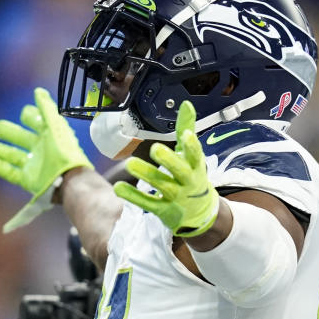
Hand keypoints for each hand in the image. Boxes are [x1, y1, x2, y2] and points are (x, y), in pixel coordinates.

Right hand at [0, 88, 91, 232]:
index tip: (25, 115)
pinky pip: (10, 172)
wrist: (69, 180)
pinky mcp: (28, 180)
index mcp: (49, 134)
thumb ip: (46, 108)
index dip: (30, 117)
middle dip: (7, 132)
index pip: (36, 122)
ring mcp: (34, 165)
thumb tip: (38, 91)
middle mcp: (41, 149)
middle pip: (20, 138)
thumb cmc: (64, 152)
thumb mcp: (55, 126)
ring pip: (11, 155)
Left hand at [113, 101, 217, 236]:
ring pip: (162, 186)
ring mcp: (176, 198)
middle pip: (180, 172)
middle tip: (155, 149)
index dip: (192, 146)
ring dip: (146, 174)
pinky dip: (133, 196)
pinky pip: (147, 203)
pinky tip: (119, 187)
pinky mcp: (163, 210)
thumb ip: (187, 129)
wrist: (200, 214)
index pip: (196, 155)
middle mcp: (188, 182)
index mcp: (196, 167)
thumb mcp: (192, 155)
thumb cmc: (192, 176)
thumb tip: (186, 104)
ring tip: (130, 163)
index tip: (186, 135)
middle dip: (169, 161)